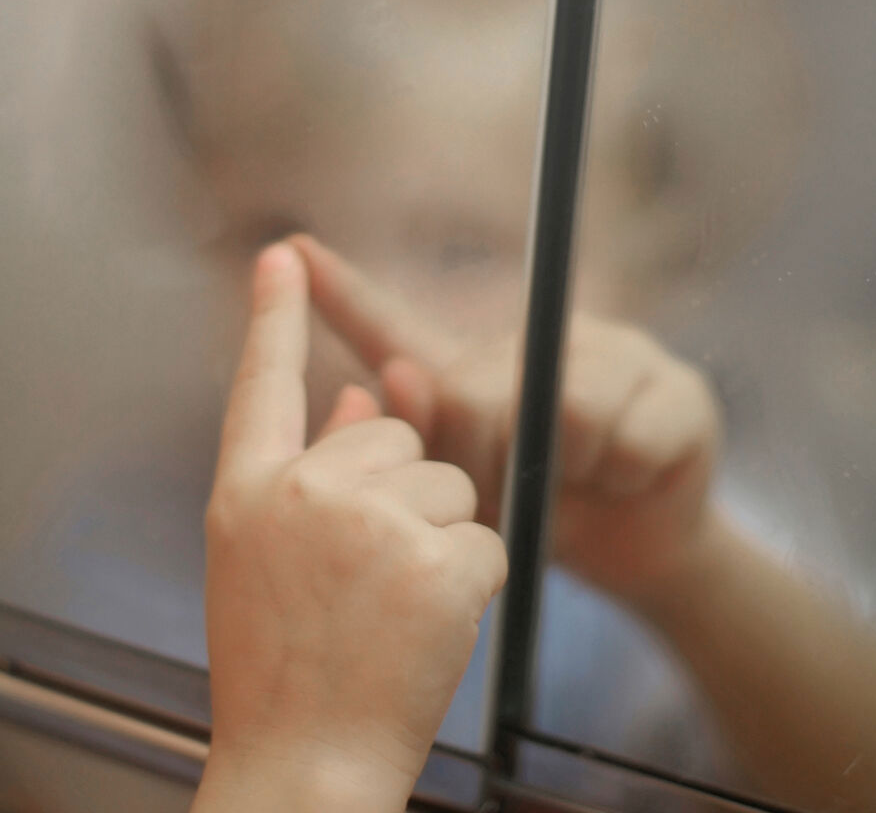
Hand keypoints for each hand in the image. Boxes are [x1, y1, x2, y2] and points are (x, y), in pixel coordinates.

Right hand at [195, 243, 506, 812]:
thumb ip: (314, 465)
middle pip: (398, 437)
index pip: (261, 383)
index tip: (285, 255)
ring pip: (452, 486)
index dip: (275, 316)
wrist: (302, 765)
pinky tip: (425, 629)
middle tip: (371, 575)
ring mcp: (367, 524)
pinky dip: (471, 584)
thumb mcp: (270, 559)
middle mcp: (302, 494)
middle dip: (405, 493)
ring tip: (394, 609)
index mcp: (249, 494)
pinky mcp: (434, 562)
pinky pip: (483, 540)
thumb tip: (357, 389)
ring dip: (440, 540)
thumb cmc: (284, 664)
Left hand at [291, 235, 720, 600]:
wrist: (638, 556)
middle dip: (486, 460)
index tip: (289, 249)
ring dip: (568, 471)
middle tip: (516, 491)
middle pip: (476, 387)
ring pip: (564, 407)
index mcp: (476, 376)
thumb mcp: (479, 499)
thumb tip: (396, 380)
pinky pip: (631, 433)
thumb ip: (433, 452)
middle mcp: (537, 343)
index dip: (341, 293)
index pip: (396, 329)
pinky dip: (626, 475)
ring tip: (586, 481)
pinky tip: (633, 477)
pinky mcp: (674, 385)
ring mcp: (612, 354)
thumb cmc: (543, 523)